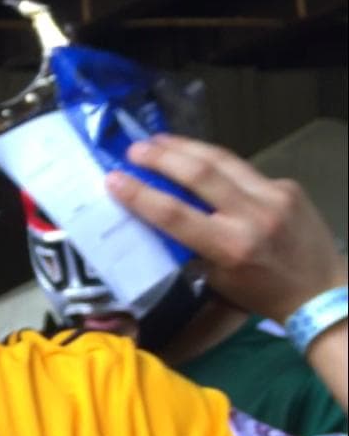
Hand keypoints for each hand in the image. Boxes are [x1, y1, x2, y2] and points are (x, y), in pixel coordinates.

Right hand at [106, 133, 346, 322]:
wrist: (322, 292)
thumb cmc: (261, 294)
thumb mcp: (218, 280)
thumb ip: (192, 248)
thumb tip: (160, 217)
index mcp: (230, 247)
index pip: (174, 214)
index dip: (139, 194)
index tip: (113, 178)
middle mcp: (253, 217)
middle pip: (199, 173)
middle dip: (161, 157)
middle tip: (135, 149)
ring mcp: (274, 196)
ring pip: (222, 160)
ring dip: (186, 147)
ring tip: (159, 140)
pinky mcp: (287, 186)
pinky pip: (244, 171)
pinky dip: (218, 166)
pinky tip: (202, 163)